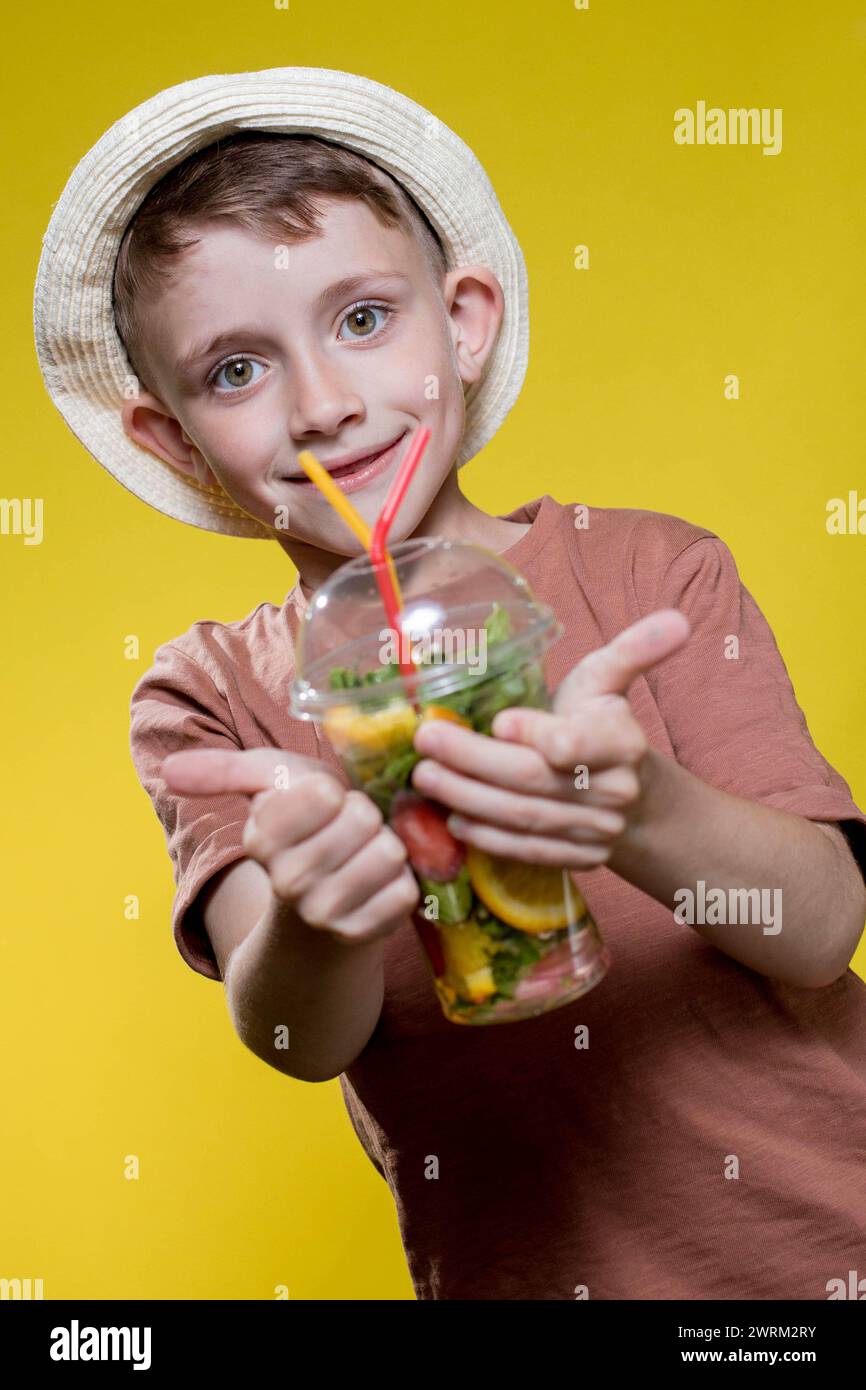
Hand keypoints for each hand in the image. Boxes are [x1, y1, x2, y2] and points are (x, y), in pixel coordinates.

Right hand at [161, 747, 419, 943]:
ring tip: (361, 859)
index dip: (333, 793)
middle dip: (362, 817)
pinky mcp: (364, 935)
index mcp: (260, 839)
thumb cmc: (300, 834)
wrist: (314, 921)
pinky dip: (400, 883)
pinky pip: (405, 890)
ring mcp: (325, 915)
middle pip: (362, 817)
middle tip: (345, 835)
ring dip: (384, 849)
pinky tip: (376, 889)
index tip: (321, 808)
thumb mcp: (266, 788)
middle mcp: (287, 881)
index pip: (325, 792)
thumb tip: (168, 771)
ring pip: (388, 853)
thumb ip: (221, 772)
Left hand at [409, 609, 690, 868]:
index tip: (497, 719)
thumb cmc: (601, 726)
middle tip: (425, 743)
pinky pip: (527, 851)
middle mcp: (614, 792)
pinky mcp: (578, 860)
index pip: (571, 743)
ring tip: (426, 778)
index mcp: (623, 743)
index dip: (534, 734)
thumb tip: (676, 620)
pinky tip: (453, 820)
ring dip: (467, 799)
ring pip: (524, 817)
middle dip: (472, 761)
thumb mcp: (610, 684)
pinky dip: (487, 838)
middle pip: (533, 779)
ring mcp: (597, 832)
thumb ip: (633, 650)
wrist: (634, 800)